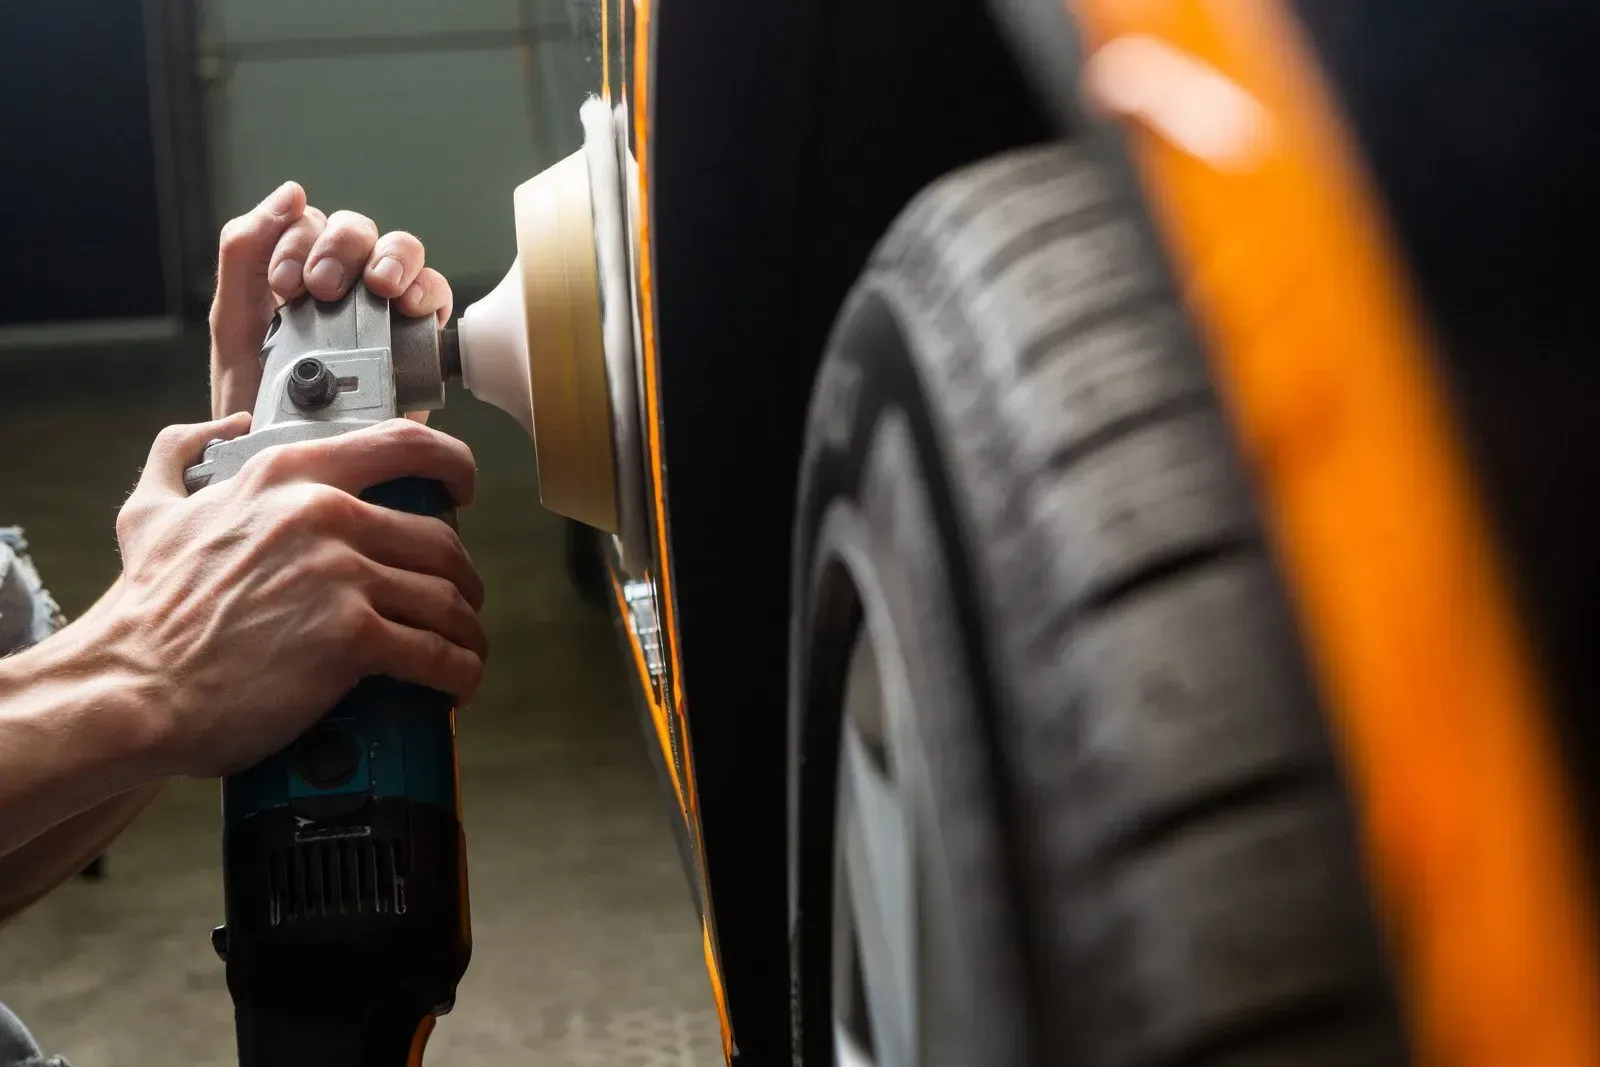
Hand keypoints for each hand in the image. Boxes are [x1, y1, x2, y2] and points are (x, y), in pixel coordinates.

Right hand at [105, 414, 486, 778]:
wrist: (128, 687)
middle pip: (440, 539)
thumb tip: (219, 427)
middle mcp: (322, 513)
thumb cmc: (144, 610)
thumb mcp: (151, 511)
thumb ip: (182, 455)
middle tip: (458, 604)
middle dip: (462, 580)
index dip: (453, 464)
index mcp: (288, 474)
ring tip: (462, 651)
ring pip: (447, 599)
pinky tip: (458, 685)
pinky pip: (436, 653)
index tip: (463, 490)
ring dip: (466, 631)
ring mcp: (339, 574)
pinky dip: (459, 673)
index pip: (402, 443)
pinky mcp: (349, 637)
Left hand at [209, 181, 454, 419]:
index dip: (298, 241)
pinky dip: (427, 288)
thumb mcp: (234, 325)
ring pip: (399, 249)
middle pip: (355, 229)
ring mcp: (384, 308)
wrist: (296, 462)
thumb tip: (290, 192)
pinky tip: (410, 304)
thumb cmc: (259, 405)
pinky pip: (435, 292)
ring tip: (378, 287)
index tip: (286, 285)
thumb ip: (243, 253)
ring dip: (389, 257)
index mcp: (295, 274)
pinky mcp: (419, 337)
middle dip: (338, 249)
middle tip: (322, 288)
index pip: (306, 222)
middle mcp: (343, 285)